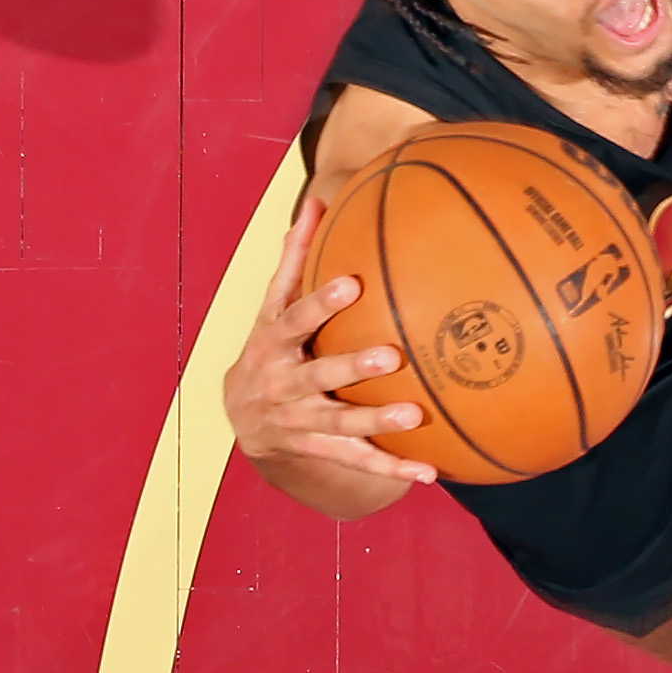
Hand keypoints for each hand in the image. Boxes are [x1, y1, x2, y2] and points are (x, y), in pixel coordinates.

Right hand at [221, 198, 437, 486]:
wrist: (242, 416)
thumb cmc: (271, 344)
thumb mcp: (273, 305)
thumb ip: (296, 257)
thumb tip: (317, 199)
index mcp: (271, 342)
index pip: (292, 318)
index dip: (319, 304)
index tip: (351, 285)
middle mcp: (281, 383)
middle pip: (316, 375)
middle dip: (350, 367)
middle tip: (389, 356)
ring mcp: (298, 421)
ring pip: (338, 424)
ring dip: (376, 422)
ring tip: (415, 416)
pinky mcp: (317, 450)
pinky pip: (357, 462)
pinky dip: (392, 469)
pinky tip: (429, 473)